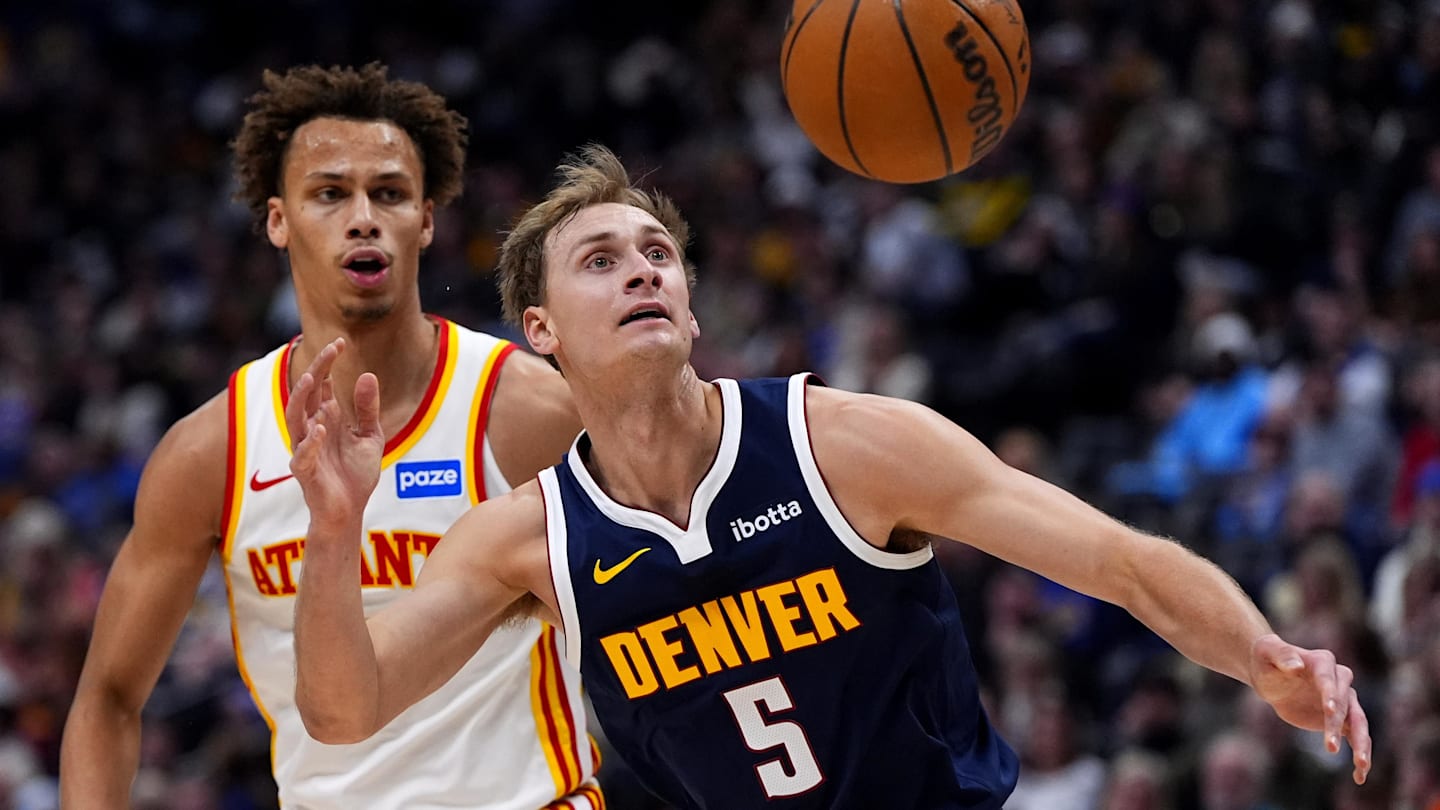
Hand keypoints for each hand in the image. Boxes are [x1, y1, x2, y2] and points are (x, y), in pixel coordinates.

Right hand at [285, 338, 382, 529]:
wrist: (350, 510)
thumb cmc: (356, 474)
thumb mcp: (370, 436)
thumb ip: (367, 409)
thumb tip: (367, 374)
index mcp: (326, 417)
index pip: (322, 384)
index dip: (328, 363)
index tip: (340, 343)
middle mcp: (312, 428)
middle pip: (306, 394)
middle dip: (316, 371)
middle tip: (330, 350)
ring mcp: (305, 448)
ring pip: (294, 418)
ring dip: (301, 398)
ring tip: (311, 378)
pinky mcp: (304, 471)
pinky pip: (302, 454)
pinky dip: (309, 441)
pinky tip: (320, 428)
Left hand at [1248, 633, 1370, 783]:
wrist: (1271, 676)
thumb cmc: (1267, 659)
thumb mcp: (1267, 652)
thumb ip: (1282, 655)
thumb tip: (1296, 665)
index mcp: (1322, 662)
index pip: (1330, 679)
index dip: (1331, 694)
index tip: (1330, 711)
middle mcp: (1339, 680)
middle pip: (1345, 704)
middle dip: (1337, 724)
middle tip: (1330, 747)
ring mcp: (1343, 701)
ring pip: (1358, 722)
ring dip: (1361, 744)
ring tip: (1361, 766)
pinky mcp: (1341, 719)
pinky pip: (1355, 736)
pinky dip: (1360, 754)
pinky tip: (1360, 775)